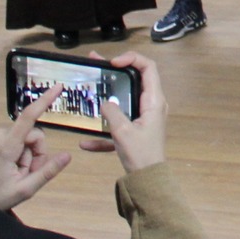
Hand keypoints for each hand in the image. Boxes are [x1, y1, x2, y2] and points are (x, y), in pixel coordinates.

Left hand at [0, 84, 72, 210]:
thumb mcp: (25, 190)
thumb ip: (47, 172)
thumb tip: (68, 155)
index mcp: (5, 147)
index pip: (28, 117)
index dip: (44, 100)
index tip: (57, 87)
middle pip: (32, 134)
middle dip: (35, 153)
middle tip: (27, 174)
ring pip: (23, 137)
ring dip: (25, 154)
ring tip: (14, 173)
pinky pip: (11, 138)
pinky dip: (15, 151)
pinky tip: (6, 167)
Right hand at [78, 51, 167, 173]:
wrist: (147, 180)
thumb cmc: (141, 155)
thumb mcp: (123, 132)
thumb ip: (113, 113)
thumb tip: (106, 102)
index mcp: (153, 101)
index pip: (148, 67)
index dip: (132, 59)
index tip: (113, 62)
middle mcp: (151, 104)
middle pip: (135, 79)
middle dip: (115, 70)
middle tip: (96, 63)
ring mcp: (144, 116)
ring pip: (125, 100)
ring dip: (108, 95)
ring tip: (90, 83)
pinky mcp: (136, 129)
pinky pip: (119, 123)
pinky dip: (105, 131)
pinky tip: (86, 143)